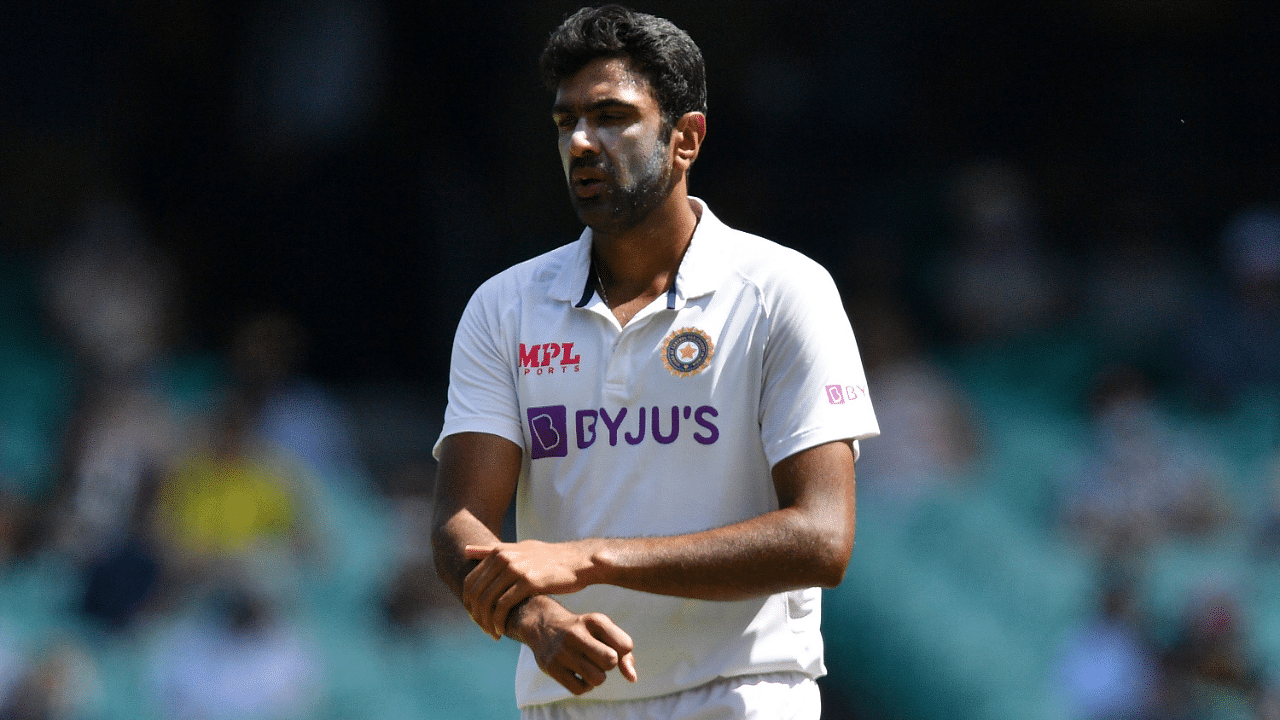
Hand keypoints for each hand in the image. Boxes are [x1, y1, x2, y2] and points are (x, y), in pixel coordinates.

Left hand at [463, 540, 595, 638]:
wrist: (579, 561)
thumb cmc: (550, 558)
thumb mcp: (520, 548)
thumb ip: (493, 550)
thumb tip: (466, 550)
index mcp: (499, 551)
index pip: (470, 582)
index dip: (469, 603)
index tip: (476, 617)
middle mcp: (503, 557)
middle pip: (476, 593)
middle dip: (476, 615)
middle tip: (483, 629)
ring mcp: (515, 569)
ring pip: (488, 601)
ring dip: (486, 621)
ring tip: (493, 632)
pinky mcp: (528, 581)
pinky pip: (503, 605)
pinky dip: (499, 621)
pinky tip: (503, 629)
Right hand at [514, 597, 637, 694]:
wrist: (544, 625)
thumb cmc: (583, 631)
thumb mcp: (604, 631)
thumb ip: (625, 654)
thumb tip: (632, 679)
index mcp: (594, 620)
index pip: (626, 645)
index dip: (622, 651)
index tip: (610, 645)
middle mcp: (577, 634)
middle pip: (611, 661)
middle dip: (609, 664)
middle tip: (598, 657)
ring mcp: (562, 652)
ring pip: (598, 679)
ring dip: (597, 677)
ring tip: (588, 666)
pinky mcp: (551, 668)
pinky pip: (580, 689)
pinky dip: (584, 686)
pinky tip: (578, 674)